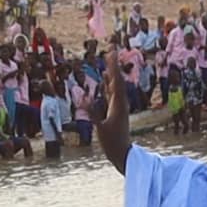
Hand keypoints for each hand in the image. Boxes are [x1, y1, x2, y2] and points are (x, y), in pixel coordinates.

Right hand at [96, 48, 130, 169]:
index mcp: (118, 105)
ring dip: (111, 74)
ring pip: (115, 86)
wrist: (122, 154)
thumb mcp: (100, 129)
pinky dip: (109, 85)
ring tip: (109, 61)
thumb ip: (92, 114)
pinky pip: (112, 94)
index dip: (113, 67)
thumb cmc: (112, 143)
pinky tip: (106, 80)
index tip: (111, 54)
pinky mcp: (115, 111)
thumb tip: (83, 99)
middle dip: (113, 66)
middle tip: (110, 51)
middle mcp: (120, 103)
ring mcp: (118, 107)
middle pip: (117, 81)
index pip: (116, 82)